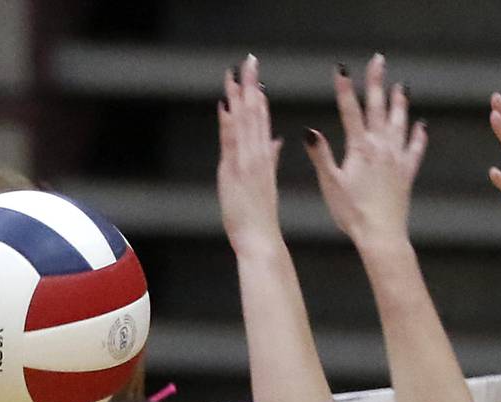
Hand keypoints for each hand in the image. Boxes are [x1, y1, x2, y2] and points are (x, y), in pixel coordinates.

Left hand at [217, 54, 283, 255]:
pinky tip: (226, 106)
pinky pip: (233, 143)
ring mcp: (247, 164)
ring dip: (240, 97)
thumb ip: (270, 159)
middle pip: (254, 115)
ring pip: (245, 123)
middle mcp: (257, 157)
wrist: (262, 241)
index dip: (257, 96)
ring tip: (237, 74)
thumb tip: (274, 141)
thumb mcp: (267, 184)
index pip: (261, 121)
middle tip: (249, 62)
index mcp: (264, 159)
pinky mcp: (237, 173)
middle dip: (250, 87)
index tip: (254, 77)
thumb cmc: (261, 219)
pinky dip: (229, 124)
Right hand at [305, 54, 426, 248]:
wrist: (381, 235)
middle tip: (378, 61)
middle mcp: (381, 148)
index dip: (344, 88)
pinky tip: (421, 126)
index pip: (350, 111)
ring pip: (399, 123)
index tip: (341, 68)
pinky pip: (415, 149)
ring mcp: (397, 159)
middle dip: (376, 83)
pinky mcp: (407, 173)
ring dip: (399, 103)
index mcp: (360, 148)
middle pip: (378, 108)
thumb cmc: (352, 213)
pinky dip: (418, 136)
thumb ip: (321, 155)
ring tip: (402, 86)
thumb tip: (309, 131)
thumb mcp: (331, 183)